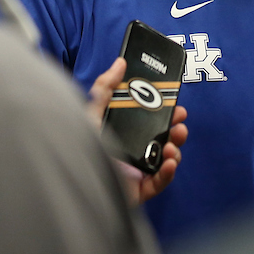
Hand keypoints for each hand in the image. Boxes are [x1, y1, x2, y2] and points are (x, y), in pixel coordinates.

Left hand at [87, 57, 188, 203]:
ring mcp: (134, 172)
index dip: (163, 111)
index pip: (146, 121)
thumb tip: (119, 63)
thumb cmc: (76, 146)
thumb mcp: (90, 112)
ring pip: (164, 160)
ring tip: (172, 143)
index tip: (174, 102)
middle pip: (160, 139)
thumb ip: (104, 87)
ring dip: (174, 149)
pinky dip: (169, 173)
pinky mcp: (137, 190)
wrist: (73, 178)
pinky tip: (169, 162)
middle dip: (175, 128)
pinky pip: (159, 182)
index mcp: (120, 133)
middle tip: (180, 119)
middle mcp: (128, 151)